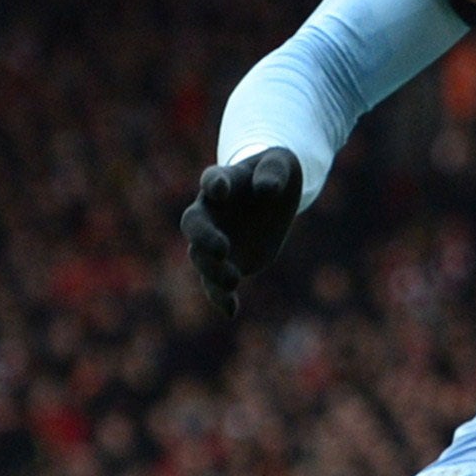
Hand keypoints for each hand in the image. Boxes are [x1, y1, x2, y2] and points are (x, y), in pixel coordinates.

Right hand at [181, 147, 302, 314]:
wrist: (271, 196)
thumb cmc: (274, 175)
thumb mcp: (281, 164)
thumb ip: (273, 172)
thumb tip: (266, 189)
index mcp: (223, 181)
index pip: (212, 179)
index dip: (214, 183)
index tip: (218, 188)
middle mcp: (211, 211)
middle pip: (194, 223)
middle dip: (204, 237)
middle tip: (221, 249)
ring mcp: (214, 239)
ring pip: (201, 257)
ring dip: (213, 271)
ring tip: (233, 281)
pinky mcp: (226, 262)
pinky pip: (215, 283)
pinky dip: (221, 297)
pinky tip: (231, 310)